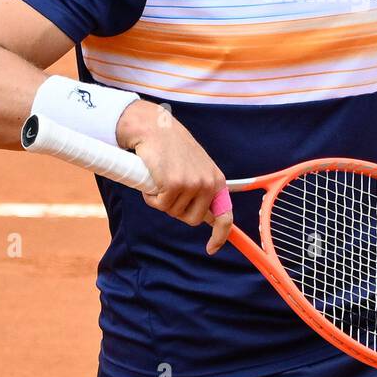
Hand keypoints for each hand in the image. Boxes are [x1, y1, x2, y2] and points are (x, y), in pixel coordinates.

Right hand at [117, 101, 231, 254]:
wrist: (155, 127)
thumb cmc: (171, 147)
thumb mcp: (195, 167)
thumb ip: (201, 189)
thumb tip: (205, 218)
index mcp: (216, 180)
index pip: (225, 216)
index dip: (220, 236)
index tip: (211, 249)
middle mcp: (208, 183)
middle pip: (193, 220)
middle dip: (177, 210)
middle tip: (168, 189)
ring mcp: (192, 184)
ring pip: (173, 212)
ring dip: (161, 199)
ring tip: (160, 177)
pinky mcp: (174, 184)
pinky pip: (159, 205)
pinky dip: (151, 196)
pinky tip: (152, 177)